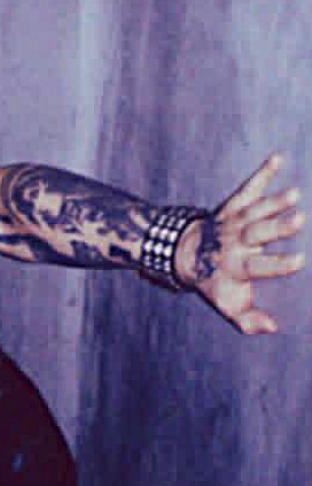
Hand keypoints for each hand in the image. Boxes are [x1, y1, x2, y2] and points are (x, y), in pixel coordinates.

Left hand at [175, 154, 305, 333]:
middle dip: (276, 227)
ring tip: (295, 193)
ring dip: (273, 201)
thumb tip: (272, 327)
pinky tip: (277, 157)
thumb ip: (249, 320)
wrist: (185, 254)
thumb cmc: (215, 282)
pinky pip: (248, 188)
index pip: (258, 266)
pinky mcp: (234, 206)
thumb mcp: (228, 305)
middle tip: (299, 219)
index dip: (277, 264)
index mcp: (235, 266)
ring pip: (254, 210)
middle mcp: (234, 241)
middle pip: (257, 233)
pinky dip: (261, 173)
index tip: (300, 260)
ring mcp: (234, 221)